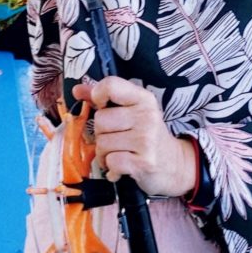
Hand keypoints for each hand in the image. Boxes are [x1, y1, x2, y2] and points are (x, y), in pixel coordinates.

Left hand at [82, 77, 199, 196]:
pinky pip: (110, 161)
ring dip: (104, 153)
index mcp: (143, 99)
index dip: (98, 95)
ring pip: (102, 143)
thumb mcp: (129, 112)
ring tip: (119, 154)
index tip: (102, 107)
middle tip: (116, 139)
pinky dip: (111, 167)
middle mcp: (147, 116)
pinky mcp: (145, 162)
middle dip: (101, 133)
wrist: (175, 165)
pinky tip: (121, 167)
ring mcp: (147, 140)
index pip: (111, 85)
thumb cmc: (145, 135)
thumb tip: (76, 90)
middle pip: (100, 120)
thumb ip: (103, 99)